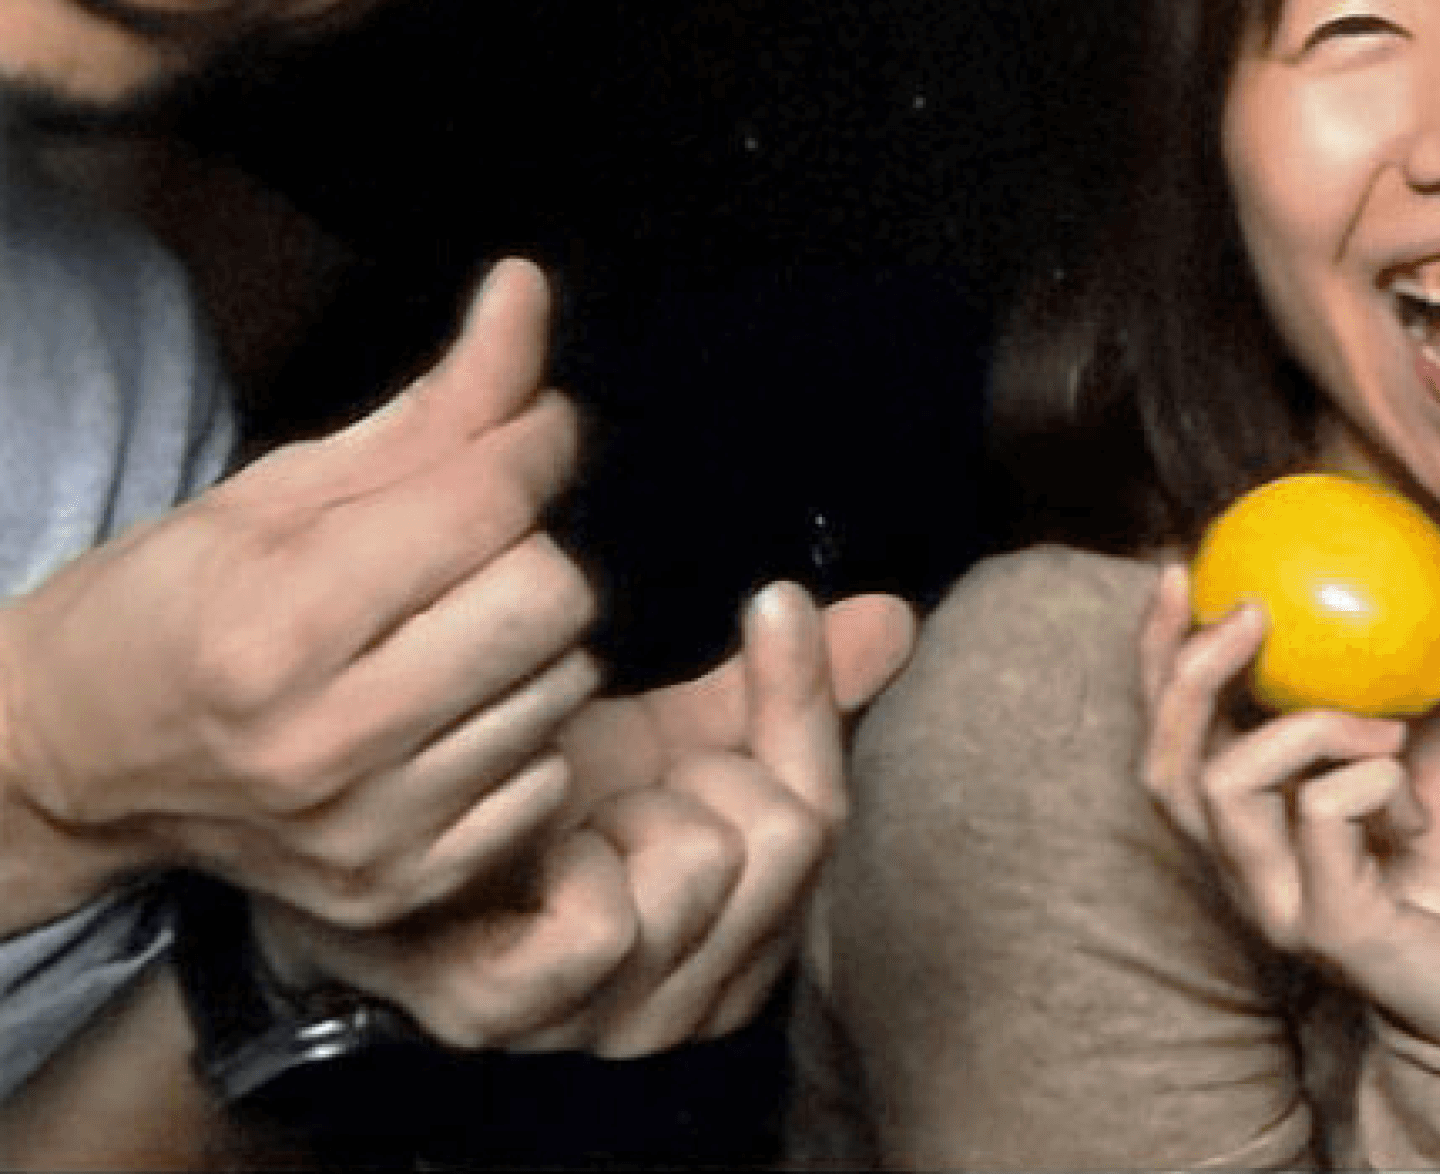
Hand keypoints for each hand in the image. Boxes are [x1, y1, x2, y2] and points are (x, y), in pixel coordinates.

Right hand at [0, 263, 596, 929]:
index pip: (489, 505)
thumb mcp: (279, 490)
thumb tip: (529, 288)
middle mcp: (322, 742)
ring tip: (448, 630)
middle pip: (550, 597)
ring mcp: (364, 830)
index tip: (534, 426)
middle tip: (477, 544)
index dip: (537, 439)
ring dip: (531, 640)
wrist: (67, 769)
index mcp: (274, 625)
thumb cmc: (173, 606)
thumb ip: (433, 407)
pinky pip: (545, 779)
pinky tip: (448, 712)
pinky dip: (519, 732)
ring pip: (563, 685)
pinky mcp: (398, 888)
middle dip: (531, 546)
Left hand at [268, 583, 916, 1055]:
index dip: (801, 704)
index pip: (824, 814)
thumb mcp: (667, 737)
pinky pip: (610, 919)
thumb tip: (896, 618)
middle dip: (701, 768)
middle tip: (618, 773)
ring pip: (705, 864)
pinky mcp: (506, 1011)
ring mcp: (597, 1020)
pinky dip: (569, 857)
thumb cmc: (521, 794)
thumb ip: (778, 696)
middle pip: (786, 834)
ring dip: (627, 806)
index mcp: (739, 942)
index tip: (774, 604)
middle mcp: (687, 1002)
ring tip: (566, 810)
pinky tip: (529, 845)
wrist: (359, 826)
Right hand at [1136, 568, 1439, 1058]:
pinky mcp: (1331, 928)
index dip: (1158, 661)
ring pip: (1227, 785)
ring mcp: (1284, 905)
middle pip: (1166, 769)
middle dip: (1190, 674)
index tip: (1185, 571)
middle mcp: (1252, 872)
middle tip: (1251, 611)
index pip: (1175, 745)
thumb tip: (1390, 605)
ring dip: (1308, 726)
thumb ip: (1391, 700)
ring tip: (1382, 730)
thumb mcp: (1432, 765)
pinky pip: (1320, 816)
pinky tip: (1419, 808)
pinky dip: (1373, 780)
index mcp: (1261, 833)